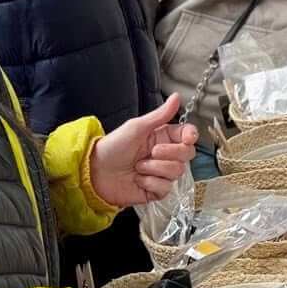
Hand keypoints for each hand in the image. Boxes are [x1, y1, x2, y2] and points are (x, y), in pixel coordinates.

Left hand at [88, 93, 196, 207]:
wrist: (95, 172)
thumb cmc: (113, 147)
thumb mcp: (136, 127)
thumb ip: (160, 115)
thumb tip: (177, 97)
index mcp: (162, 137)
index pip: (188, 135)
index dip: (191, 136)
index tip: (186, 138)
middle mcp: (165, 155)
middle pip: (187, 154)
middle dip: (169, 154)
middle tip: (150, 152)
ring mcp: (161, 173)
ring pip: (177, 172)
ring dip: (155, 169)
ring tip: (138, 167)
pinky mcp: (156, 190)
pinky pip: (166, 188)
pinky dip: (151, 183)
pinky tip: (138, 180)